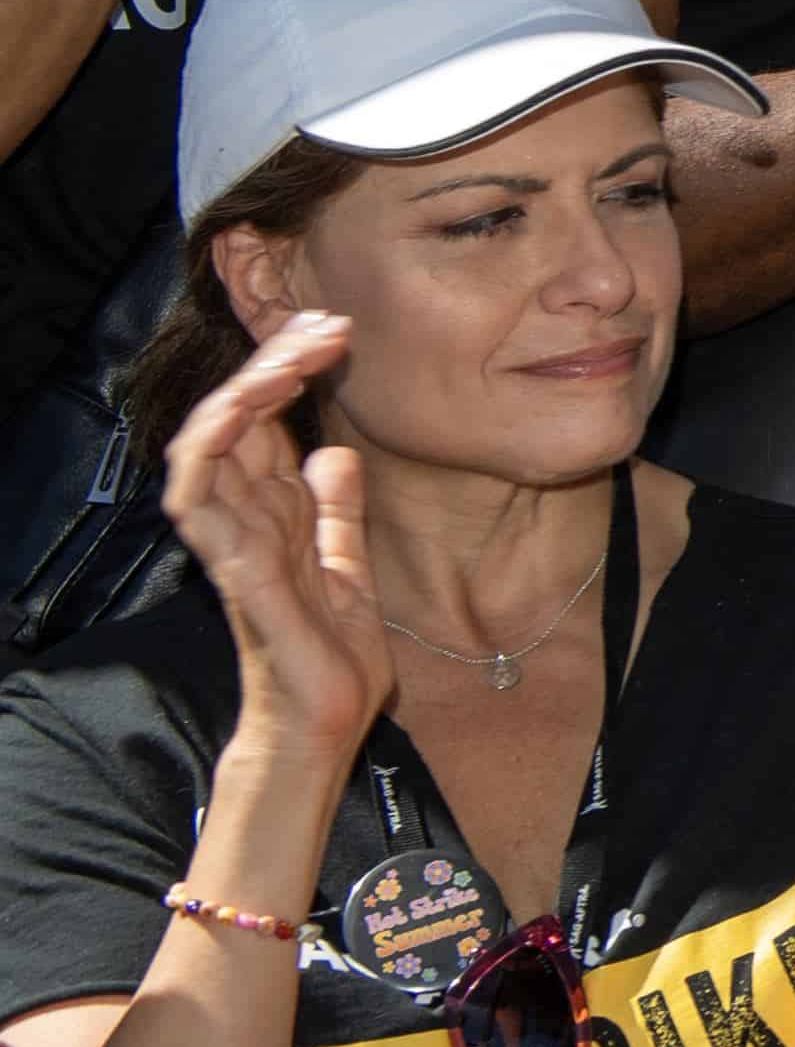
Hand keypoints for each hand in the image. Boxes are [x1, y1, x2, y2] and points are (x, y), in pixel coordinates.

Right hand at [163, 315, 391, 757]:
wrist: (324, 723)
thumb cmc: (329, 654)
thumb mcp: (348, 565)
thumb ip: (336, 513)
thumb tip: (336, 454)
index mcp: (274, 512)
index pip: (264, 422)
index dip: (288, 369)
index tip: (333, 329)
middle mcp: (245, 518)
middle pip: (234, 419)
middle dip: (270, 362)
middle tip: (320, 322)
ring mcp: (233, 542)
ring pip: (205, 448)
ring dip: (239, 394)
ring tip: (288, 357)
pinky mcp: (234, 572)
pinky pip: (195, 504)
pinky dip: (206, 454)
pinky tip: (236, 415)